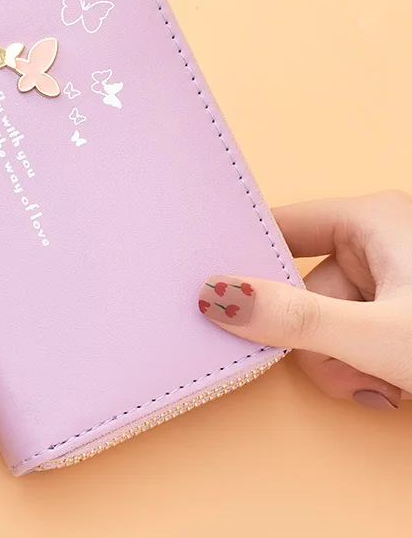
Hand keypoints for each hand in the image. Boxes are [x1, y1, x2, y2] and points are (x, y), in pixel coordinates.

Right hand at [198, 191, 411, 409]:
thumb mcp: (377, 334)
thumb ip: (297, 319)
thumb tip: (217, 297)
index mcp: (369, 219)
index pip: (280, 230)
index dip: (245, 261)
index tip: (211, 291)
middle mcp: (374, 242)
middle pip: (298, 291)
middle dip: (314, 341)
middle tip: (345, 365)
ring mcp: (387, 281)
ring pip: (319, 324)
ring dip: (341, 364)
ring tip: (380, 382)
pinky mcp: (393, 315)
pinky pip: (344, 338)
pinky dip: (359, 368)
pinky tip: (389, 384)